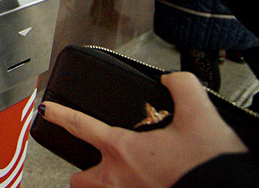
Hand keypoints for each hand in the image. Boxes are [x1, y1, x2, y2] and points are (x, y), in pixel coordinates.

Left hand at [42, 72, 246, 187]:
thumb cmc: (211, 166)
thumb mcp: (199, 112)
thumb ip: (181, 86)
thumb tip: (172, 80)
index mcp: (124, 151)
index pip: (81, 127)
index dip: (61, 115)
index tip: (47, 109)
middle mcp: (121, 180)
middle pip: (82, 181)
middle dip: (79, 176)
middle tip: (80, 170)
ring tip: (110, 180)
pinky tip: (142, 184)